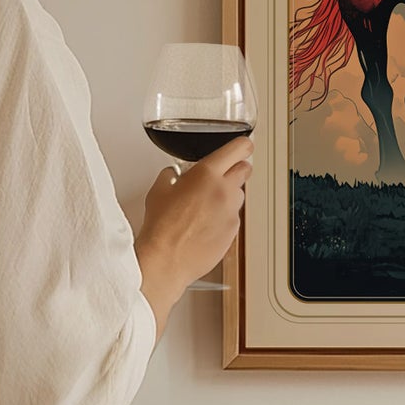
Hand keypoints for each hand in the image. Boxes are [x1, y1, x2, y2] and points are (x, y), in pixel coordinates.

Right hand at [135, 134, 252, 335]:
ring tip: (206, 205)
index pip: (239, 149)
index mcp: (207, 174)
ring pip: (239, 195)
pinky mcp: (233, 232)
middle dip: (236, 168)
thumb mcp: (158, 190)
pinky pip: (234, 217)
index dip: (243, 145)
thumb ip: (171, 175)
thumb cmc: (161, 227)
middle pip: (245, 169)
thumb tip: (174, 174)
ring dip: (229, 195)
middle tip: (222, 174)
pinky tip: (205, 224)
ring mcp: (231, 212)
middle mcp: (225, 191)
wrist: (166, 259)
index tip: (243, 146)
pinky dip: (224, 217)